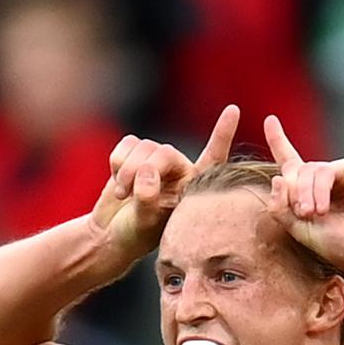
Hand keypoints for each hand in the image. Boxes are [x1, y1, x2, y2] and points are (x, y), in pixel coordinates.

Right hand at [91, 105, 239, 254]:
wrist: (110, 233)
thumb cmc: (134, 234)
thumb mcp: (143, 223)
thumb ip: (147, 200)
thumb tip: (148, 173)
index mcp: (192, 188)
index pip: (213, 159)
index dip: (222, 135)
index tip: (233, 110)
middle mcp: (179, 171)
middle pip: (165, 153)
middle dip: (141, 171)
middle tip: (126, 194)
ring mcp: (158, 161)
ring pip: (144, 147)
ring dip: (126, 171)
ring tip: (123, 195)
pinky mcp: (136, 153)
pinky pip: (127, 144)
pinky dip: (117, 162)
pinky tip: (117, 182)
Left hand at [264, 115, 343, 272]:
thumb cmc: (339, 243)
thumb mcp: (298, 230)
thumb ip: (281, 208)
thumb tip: (276, 177)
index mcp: (309, 193)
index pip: (289, 163)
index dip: (278, 141)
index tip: (270, 120)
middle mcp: (321, 180)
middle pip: (291, 171)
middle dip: (292, 192)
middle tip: (303, 214)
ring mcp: (335, 173)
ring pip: (304, 171)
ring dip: (304, 194)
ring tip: (314, 214)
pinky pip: (322, 172)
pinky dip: (319, 190)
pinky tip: (325, 208)